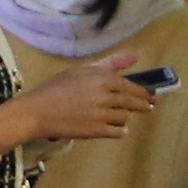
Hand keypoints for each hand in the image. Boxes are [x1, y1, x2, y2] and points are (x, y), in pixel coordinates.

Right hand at [0, 59, 162, 147]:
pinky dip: (120, 130)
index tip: (150, 95)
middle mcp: (104, 95)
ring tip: (118, 115)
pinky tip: (114, 127)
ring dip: (124, 116)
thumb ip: (110, 63)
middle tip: (148, 107)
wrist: (37, 111)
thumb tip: (137, 55)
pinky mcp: (97, 131)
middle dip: (143, 105)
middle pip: (132, 101)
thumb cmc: (56, 88)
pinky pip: (119, 131)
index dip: (143, 92)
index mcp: (101, 77)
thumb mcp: (81, 70)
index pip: (131, 85)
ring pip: (125, 116)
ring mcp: (101, 114)